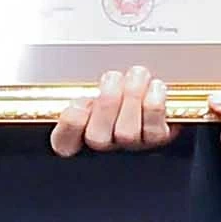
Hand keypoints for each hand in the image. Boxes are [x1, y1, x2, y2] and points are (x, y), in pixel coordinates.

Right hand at [49, 65, 171, 155]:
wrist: (152, 96)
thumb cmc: (119, 92)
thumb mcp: (92, 90)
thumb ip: (82, 97)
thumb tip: (81, 105)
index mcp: (80, 133)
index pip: (63, 142)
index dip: (69, 126)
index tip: (77, 104)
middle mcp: (105, 146)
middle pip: (97, 138)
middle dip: (106, 103)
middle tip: (112, 78)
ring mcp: (131, 145)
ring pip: (127, 132)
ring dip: (132, 98)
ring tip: (136, 75)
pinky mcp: (157, 140)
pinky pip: (154, 129)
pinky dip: (154, 104)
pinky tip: (155, 87)